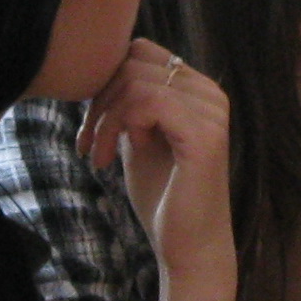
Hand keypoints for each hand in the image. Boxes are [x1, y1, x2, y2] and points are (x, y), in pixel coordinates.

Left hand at [79, 42, 235, 300]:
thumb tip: (99, 72)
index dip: (106, 81)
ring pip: (136, 80)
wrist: (187, 249)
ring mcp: (211, 112)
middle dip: (100, 99)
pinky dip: (119, 126)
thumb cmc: (163, 197)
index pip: (141, 52)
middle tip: (89, 143)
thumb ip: (128, 103)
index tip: (92, 126)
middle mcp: (210, 93)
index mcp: (198, 90)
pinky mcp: (204, 135)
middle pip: (134, 60)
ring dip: (105, 117)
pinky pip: (148, 102)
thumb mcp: (138, 137)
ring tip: (99, 155)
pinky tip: (114, 158)